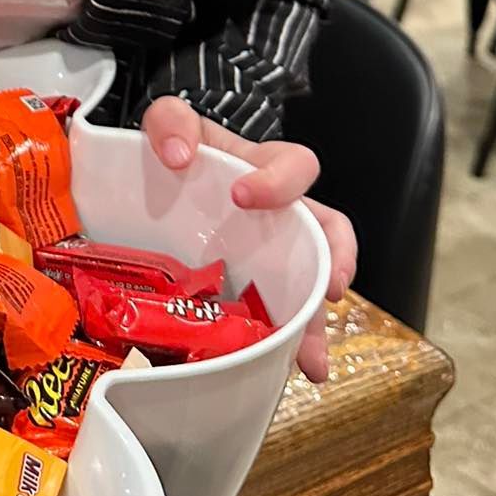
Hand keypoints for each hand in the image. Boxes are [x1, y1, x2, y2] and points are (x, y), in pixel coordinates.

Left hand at [141, 97, 357, 384]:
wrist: (160, 178)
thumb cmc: (179, 148)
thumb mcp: (172, 124)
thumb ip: (171, 122)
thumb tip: (178, 155)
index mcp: (264, 169)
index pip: (295, 166)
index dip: (279, 180)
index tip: (245, 195)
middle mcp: (279, 215)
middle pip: (327, 235)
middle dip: (336, 263)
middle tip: (328, 291)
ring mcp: (270, 255)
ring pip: (309, 286)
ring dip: (314, 325)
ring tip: (311, 362)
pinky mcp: (252, 289)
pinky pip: (278, 316)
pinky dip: (281, 345)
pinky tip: (279, 372)